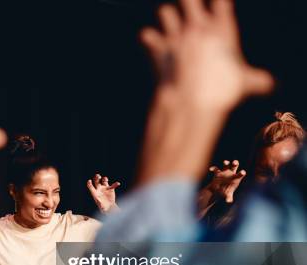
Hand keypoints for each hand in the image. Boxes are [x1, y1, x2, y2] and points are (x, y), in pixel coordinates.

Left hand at [86, 174, 119, 211]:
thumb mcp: (101, 207)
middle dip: (97, 178)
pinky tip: (118, 183)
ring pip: (104, 180)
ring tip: (105, 179)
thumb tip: (98, 200)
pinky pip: (113, 185)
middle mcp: (99, 189)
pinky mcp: (110, 189)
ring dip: (104, 178)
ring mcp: (105, 188)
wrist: (109, 207)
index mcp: (95, 193)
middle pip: (96, 181)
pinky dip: (115, 184)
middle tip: (98, 176)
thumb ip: (100, 203)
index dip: (89, 183)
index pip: (90, 186)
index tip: (89, 181)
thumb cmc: (103, 207)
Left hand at [141, 0, 272, 112]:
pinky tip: (151, 40)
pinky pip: (149, 36)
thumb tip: (267, 84)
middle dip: (189, 3)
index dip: (218, 3)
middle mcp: (198, 27)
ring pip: (166, 11)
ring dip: (168, 18)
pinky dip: (149, 38)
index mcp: (222, 29)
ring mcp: (177, 37)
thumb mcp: (243, 83)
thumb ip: (256, 79)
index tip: (217, 9)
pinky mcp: (160, 50)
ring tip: (173, 31)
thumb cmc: (222, 92)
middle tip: (192, 19)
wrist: (194, 102)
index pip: (221, 1)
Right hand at [206, 159, 245, 202]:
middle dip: (235, 163)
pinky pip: (216, 169)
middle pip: (234, 166)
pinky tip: (211, 169)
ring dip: (226, 162)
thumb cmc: (225, 191)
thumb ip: (229, 197)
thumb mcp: (227, 194)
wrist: (218, 189)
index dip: (241, 173)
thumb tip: (228, 201)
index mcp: (236, 178)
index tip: (243, 172)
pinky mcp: (218, 172)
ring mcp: (224, 171)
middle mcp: (231, 173)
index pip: (240, 174)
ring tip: (225, 162)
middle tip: (235, 162)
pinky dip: (213, 168)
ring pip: (226, 165)